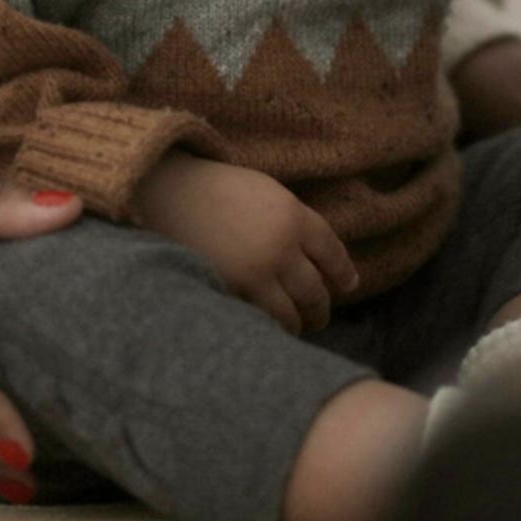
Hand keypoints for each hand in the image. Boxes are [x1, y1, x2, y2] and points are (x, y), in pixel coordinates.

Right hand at [131, 151, 358, 335]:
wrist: (172, 195)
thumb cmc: (222, 190)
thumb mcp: (269, 194)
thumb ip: (295, 222)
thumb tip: (316, 256)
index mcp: (294, 217)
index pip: (332, 254)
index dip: (343, 274)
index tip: (349, 286)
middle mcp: (281, 247)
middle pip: (315, 290)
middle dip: (321, 308)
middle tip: (321, 317)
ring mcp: (255, 273)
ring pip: (290, 313)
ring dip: (297, 324)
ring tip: (297, 328)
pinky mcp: (230, 292)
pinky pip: (259, 319)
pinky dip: (267, 327)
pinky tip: (268, 330)